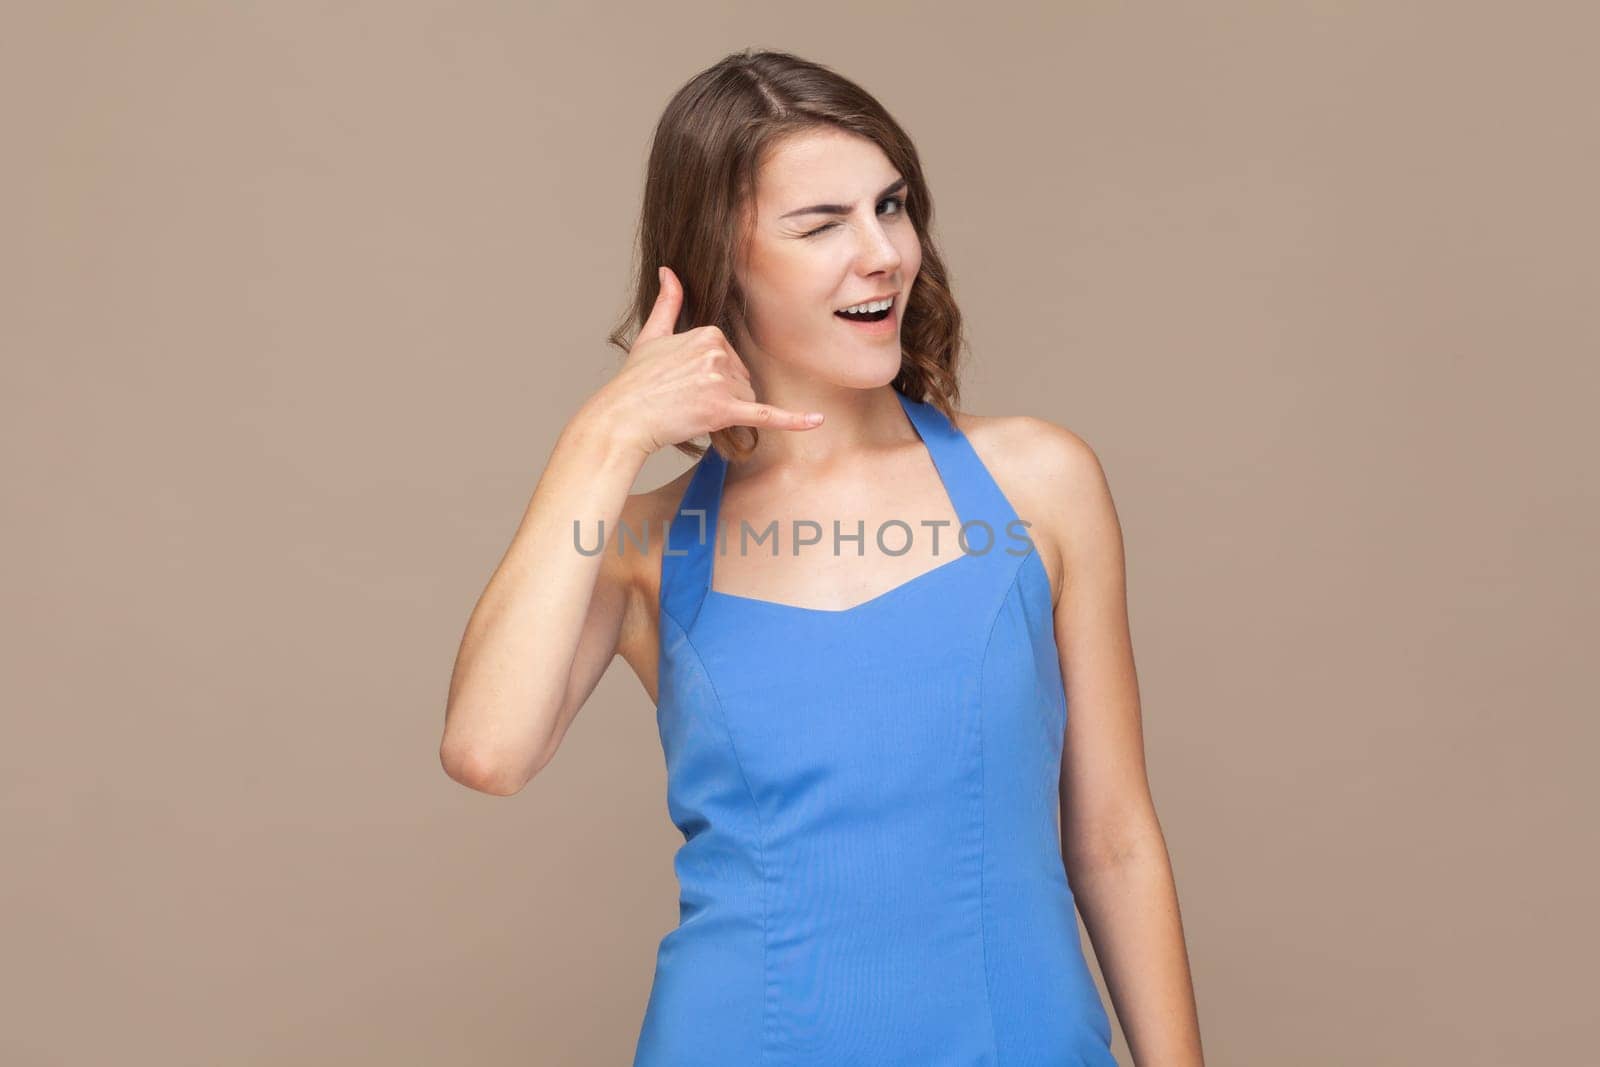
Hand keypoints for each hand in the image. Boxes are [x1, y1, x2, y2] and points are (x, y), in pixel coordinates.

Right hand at [588, 266, 823, 458]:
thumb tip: (668, 270)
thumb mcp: (652, 335)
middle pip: (742, 380)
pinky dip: (793, 421)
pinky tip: (816, 421)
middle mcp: (718, 353)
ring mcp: (721, 382)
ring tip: (690, 412)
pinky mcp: (723, 411)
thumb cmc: (635, 382)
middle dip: (721, 395)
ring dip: (726, 412)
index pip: (732, 359)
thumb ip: (668, 302)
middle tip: (684, 400)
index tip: (685, 382)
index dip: (713, 377)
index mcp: (708, 333)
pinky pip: (766, 416)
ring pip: (746, 400)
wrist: (622, 418)